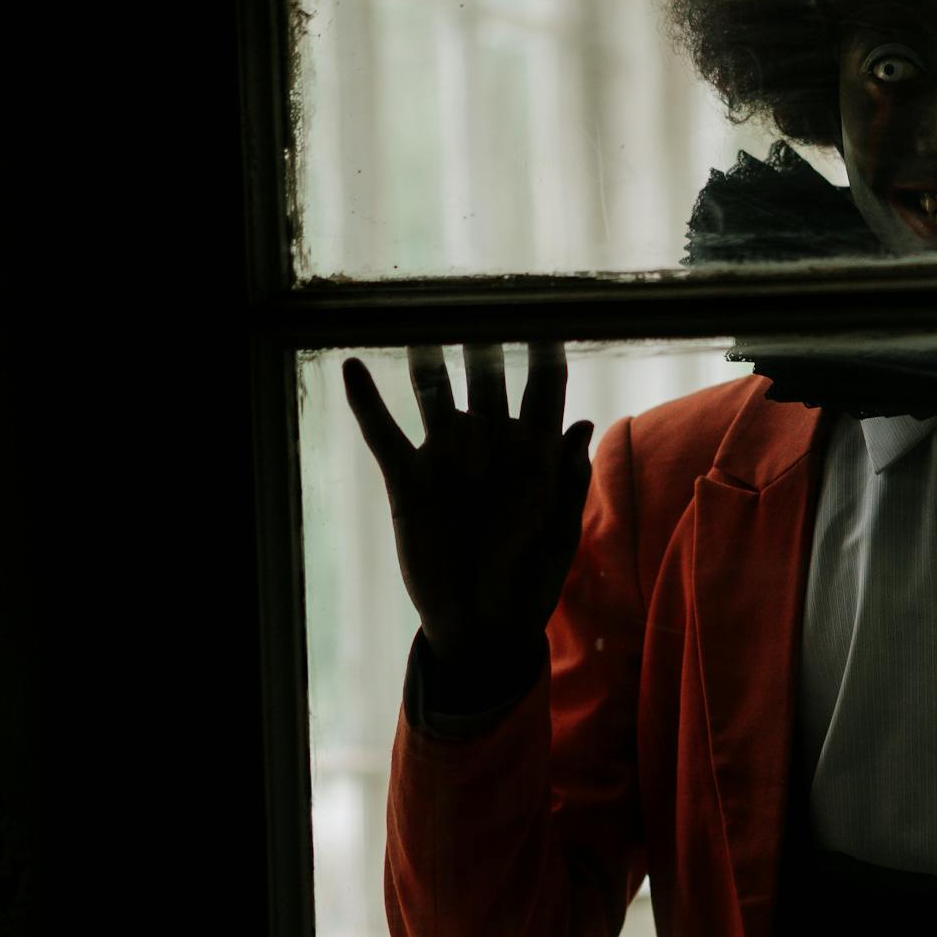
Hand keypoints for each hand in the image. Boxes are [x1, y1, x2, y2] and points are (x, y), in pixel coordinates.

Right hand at [343, 342, 594, 702]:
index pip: (542, 398)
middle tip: (481, 312)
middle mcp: (489, 447)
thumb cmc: (530, 581)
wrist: (481, 624)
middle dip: (486, 355)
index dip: (544, 363)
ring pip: (436, 403)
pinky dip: (369, 404)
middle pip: (487, 388)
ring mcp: (447, 461)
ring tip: (422, 333)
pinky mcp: (409, 482)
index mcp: (532, 455)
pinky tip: (353, 369)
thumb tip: (582, 427)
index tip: (547, 324)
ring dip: (430, 370)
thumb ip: (568, 483)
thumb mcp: (557, 536)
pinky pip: (385, 437)